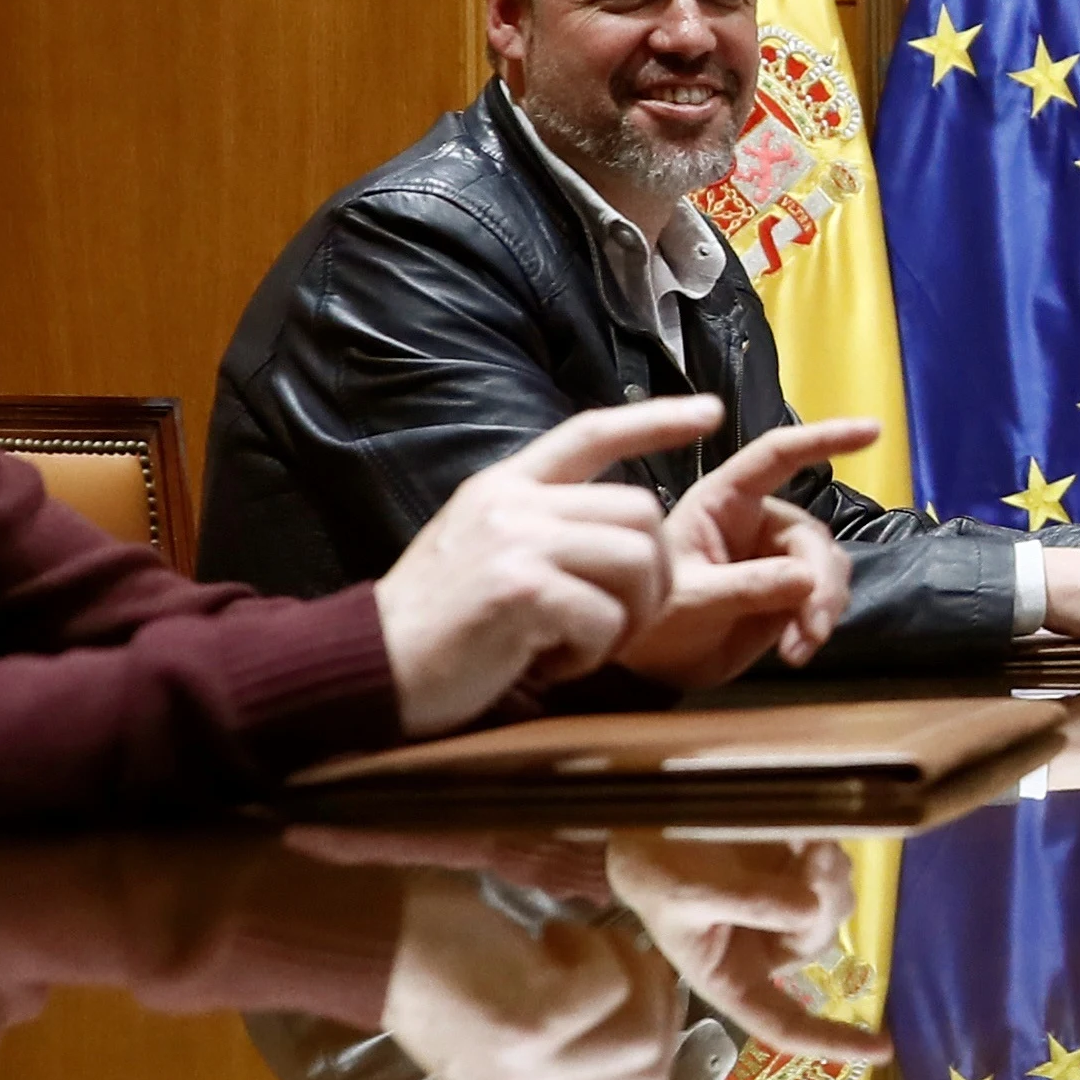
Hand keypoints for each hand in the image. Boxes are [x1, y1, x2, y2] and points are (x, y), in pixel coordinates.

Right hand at [376, 398, 707, 735]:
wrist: (368, 668)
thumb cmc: (439, 624)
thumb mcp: (484, 547)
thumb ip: (544, 524)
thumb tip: (625, 524)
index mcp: (505, 485)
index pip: (590, 432)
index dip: (656, 419)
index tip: (711, 411)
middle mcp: (512, 501)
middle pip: (642, 512)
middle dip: (651, 575)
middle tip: (613, 621)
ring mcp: (516, 542)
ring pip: (637, 562)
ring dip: (627, 618)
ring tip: (578, 642)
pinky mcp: (521, 591)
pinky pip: (606, 619)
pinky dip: (590, 653)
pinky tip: (547, 661)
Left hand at [381, 872, 683, 1079]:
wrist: (372, 940)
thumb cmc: (439, 970)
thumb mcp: (497, 1030)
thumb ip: (563, 1053)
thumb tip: (647, 1040)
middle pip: (648, 1073)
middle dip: (655, 1005)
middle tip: (620, 959)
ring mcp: (527, 1070)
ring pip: (638, 1034)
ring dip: (626, 970)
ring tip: (582, 943)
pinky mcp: (529, 1026)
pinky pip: (608, 989)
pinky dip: (593, 946)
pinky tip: (554, 933)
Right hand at [603, 835, 891, 1069]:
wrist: (646, 827)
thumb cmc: (650, 875)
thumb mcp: (683, 892)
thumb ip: (744, 901)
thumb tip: (810, 909)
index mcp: (735, 978)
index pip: (787, 1024)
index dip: (833, 1040)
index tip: (883, 1049)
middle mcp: (768, 949)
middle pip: (816, 940)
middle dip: (822, 901)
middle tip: (813, 855)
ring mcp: (787, 908)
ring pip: (834, 903)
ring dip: (829, 874)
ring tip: (805, 840)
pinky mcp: (797, 869)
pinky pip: (832, 869)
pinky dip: (826, 853)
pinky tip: (804, 831)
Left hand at [617, 416, 873, 687]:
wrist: (654, 667)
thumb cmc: (653, 617)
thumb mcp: (691, 600)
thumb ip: (746, 587)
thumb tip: (807, 579)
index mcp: (726, 501)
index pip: (777, 456)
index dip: (824, 439)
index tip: (873, 431)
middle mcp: (758, 522)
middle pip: (812, 536)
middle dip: (821, 582)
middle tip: (813, 627)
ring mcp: (777, 558)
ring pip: (828, 568)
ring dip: (824, 607)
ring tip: (799, 647)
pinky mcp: (790, 594)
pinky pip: (825, 599)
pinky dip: (819, 625)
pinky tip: (796, 653)